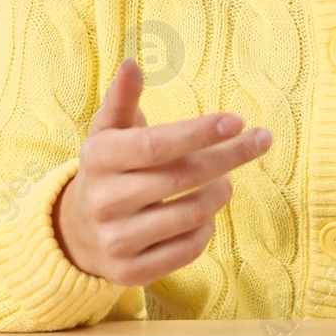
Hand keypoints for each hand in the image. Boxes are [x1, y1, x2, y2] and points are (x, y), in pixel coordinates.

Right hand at [53, 58, 272, 285]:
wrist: (75, 231)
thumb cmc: (108, 168)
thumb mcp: (108, 132)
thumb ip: (123, 99)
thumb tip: (131, 63)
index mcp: (100, 159)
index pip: (157, 146)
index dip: (200, 133)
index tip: (238, 121)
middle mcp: (105, 201)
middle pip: (183, 178)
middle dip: (229, 156)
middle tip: (260, 140)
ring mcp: (116, 240)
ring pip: (192, 214)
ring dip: (221, 191)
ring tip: (225, 180)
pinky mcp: (130, 273)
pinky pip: (188, 249)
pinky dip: (207, 229)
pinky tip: (206, 215)